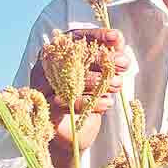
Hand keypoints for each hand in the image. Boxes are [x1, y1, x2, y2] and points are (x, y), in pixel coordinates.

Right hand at [28, 28, 128, 153]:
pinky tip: (107, 102)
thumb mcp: (98, 74)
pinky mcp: (46, 108)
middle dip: (102, 59)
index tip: (118, 38)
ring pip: (69, 79)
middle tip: (124, 63)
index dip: (97, 36)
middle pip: (73, 57)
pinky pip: (67, 102)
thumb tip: (118, 40)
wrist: (72, 131)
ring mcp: (43, 87)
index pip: (75, 37)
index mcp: (57, 53)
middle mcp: (45, 67)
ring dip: (98, 81)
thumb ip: (106, 56)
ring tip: (118, 84)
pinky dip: (89, 102)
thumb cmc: (85, 95)